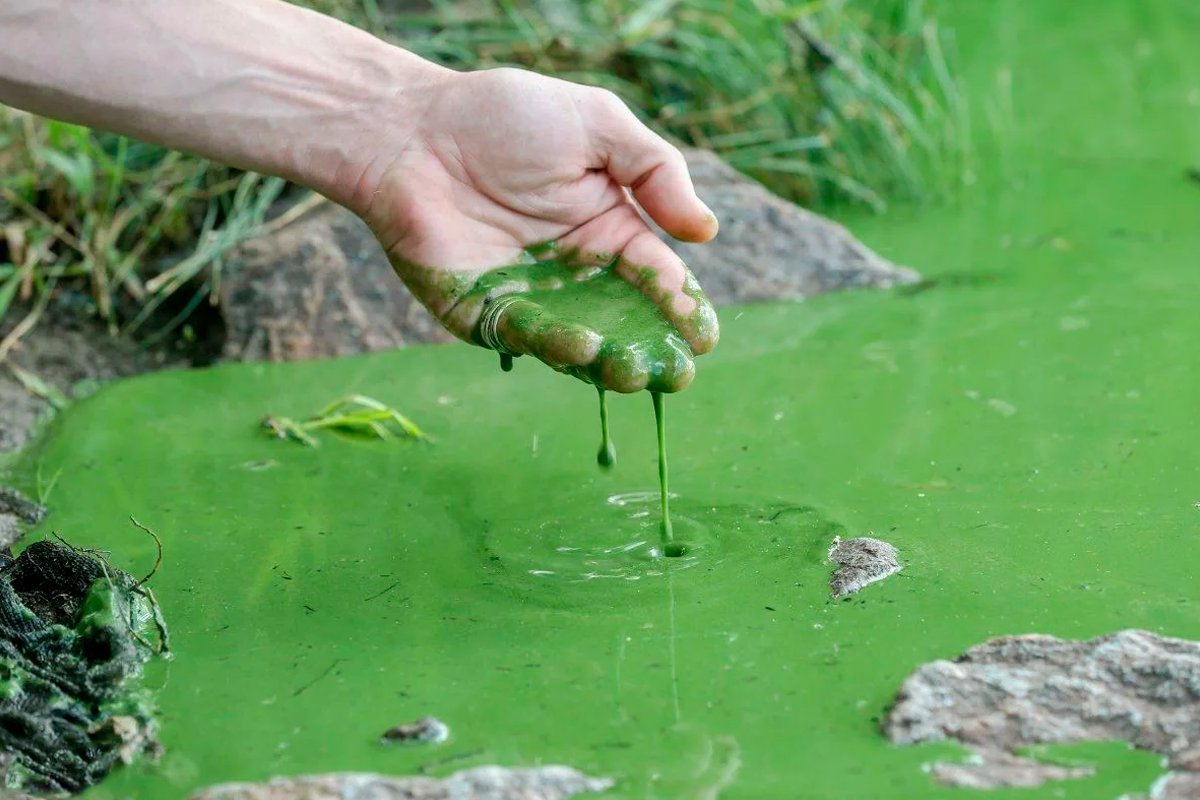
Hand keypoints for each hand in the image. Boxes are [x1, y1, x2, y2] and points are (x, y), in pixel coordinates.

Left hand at [355, 67, 719, 391]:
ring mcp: (531, 298)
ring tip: (637, 371)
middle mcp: (574, 272)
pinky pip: (527, 338)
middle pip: (625, 323)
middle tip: (678, 372)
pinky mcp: (485, 316)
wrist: (410, 131)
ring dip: (610, 362)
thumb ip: (655, 170)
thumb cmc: (503, 117)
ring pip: (581, 342)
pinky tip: (585, 349)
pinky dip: (556, 348)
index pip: (657, 278)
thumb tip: (706, 231)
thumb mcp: (597, 124)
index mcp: (608, 228)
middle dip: (654, 350)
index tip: (704, 335)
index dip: (683, 307)